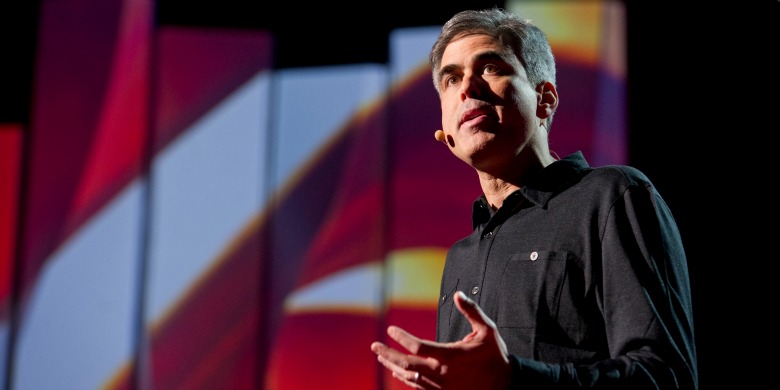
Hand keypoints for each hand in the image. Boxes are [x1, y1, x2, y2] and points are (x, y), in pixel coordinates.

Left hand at [370, 291, 511, 388]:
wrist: (504, 386)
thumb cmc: (495, 357)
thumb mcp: (488, 330)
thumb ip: (472, 311)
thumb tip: (458, 293)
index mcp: (450, 356)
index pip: (418, 347)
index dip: (401, 338)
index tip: (391, 330)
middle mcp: (441, 373)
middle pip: (407, 365)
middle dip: (388, 354)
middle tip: (375, 346)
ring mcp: (440, 387)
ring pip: (409, 378)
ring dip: (393, 367)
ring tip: (381, 357)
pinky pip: (418, 388)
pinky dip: (405, 380)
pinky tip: (397, 373)